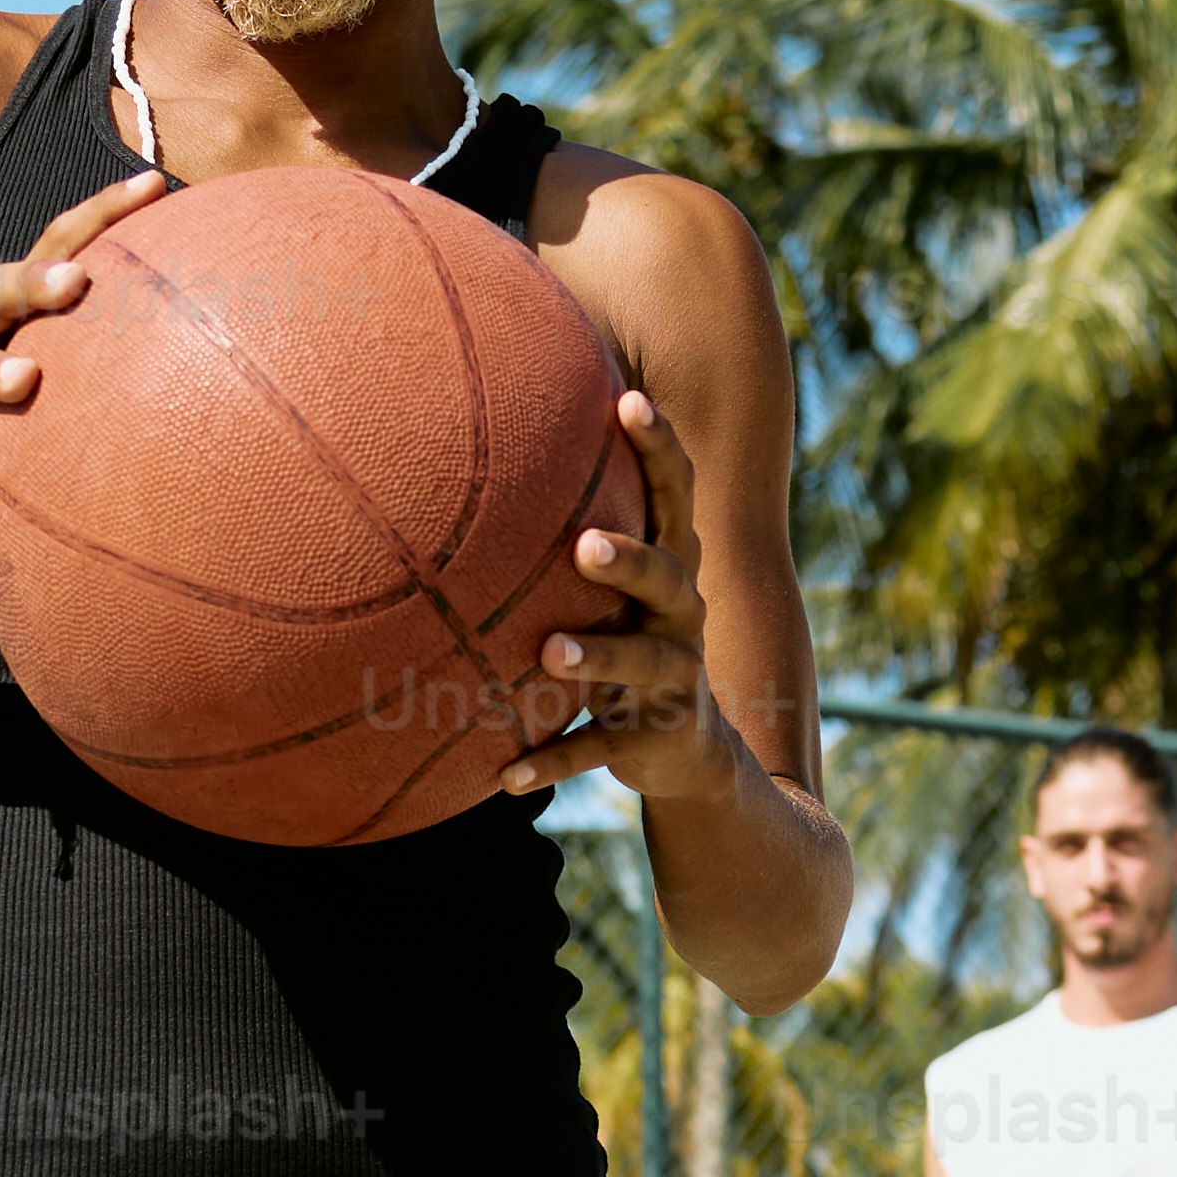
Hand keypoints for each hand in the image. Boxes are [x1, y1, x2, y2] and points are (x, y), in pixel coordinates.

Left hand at [495, 383, 703, 800]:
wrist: (687, 751)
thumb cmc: (627, 639)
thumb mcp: (616, 588)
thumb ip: (577, 528)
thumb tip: (490, 432)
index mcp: (671, 568)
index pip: (675, 497)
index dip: (660, 448)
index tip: (628, 399)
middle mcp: (682, 616)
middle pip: (670, 576)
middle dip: (631, 560)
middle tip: (584, 544)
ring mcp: (675, 678)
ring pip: (642, 663)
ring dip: (598, 658)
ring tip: (549, 654)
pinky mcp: (656, 735)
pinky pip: (600, 748)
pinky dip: (554, 762)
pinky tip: (504, 777)